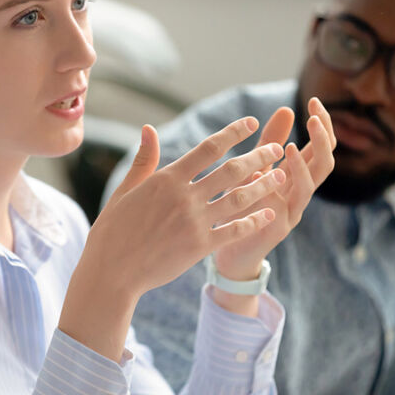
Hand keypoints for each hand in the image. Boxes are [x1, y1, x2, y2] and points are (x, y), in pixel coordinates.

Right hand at [61, 116, 287, 358]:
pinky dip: (254, 221)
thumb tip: (149, 128)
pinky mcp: (199, 247)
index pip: (208, 148)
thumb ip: (144, 160)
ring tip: (282, 177)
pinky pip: (234, 231)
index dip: (234, 132)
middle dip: (259, 157)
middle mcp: (184, 197)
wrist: (112, 271)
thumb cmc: (114, 230)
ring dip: (263, 186)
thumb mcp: (125, 190)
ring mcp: (194, 222)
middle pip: (232, 170)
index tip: (252, 123)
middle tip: (277, 149)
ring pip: (239, 198)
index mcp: (167, 179)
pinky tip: (269, 214)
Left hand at [213, 97, 335, 280]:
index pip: (322, 147)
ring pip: (309, 187)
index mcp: (297, 176)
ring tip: (288, 147)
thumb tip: (287, 109)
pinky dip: (271, 190)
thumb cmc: (242, 205)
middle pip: (325, 165)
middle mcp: (300, 193)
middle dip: (322, 140)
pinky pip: (280, 209)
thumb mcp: (254, 168)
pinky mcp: (276, 229)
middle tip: (313, 118)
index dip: (323, 125)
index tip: (315, 101)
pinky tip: (257, 174)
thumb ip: (269, 142)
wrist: (229, 249)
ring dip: (301, 166)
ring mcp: (291, 212)